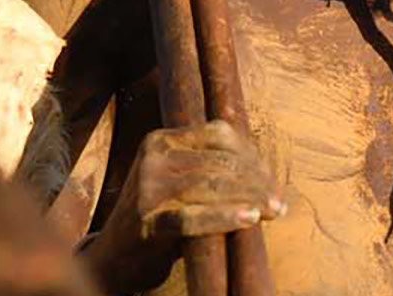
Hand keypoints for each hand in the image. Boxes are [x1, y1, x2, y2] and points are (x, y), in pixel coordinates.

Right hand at [82, 120, 284, 291]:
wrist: (114, 257)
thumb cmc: (159, 217)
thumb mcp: (177, 181)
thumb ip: (209, 168)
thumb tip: (264, 171)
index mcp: (160, 140)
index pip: (218, 135)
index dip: (251, 156)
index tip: (272, 180)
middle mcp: (152, 157)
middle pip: (219, 162)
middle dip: (256, 181)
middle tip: (279, 202)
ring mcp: (146, 189)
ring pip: (211, 186)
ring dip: (250, 199)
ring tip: (273, 211)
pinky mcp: (146, 222)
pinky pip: (193, 217)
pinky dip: (225, 217)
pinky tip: (250, 219)